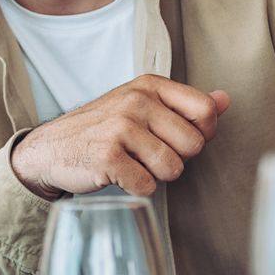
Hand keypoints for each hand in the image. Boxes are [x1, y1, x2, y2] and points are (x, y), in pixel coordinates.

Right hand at [10, 74, 230, 197]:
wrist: (50, 149)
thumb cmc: (101, 129)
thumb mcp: (141, 105)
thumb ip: (184, 104)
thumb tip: (224, 100)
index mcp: (150, 86)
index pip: (205, 110)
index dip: (202, 134)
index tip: (179, 139)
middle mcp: (137, 102)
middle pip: (193, 145)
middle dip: (176, 158)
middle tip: (148, 154)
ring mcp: (121, 128)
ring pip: (173, 169)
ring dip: (156, 175)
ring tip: (133, 164)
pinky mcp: (108, 157)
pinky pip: (147, 186)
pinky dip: (136, 188)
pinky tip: (119, 175)